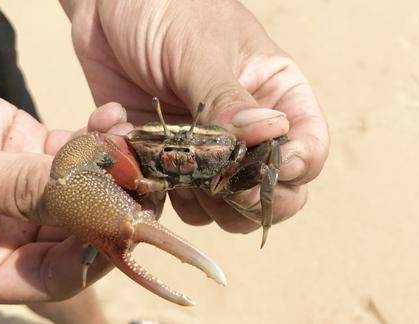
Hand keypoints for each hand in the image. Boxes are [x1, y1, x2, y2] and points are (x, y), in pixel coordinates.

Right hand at [0, 68, 126, 303]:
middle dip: (115, 208)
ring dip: (115, 168)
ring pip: (85, 190)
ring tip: (133, 144)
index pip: (53, 277)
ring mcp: (25, 192)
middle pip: (80, 234)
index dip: (92, 257)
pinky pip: (75, 151)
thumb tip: (91, 200)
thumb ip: (17, 190)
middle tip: (147, 182)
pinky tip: (111, 119)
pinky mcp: (30, 151)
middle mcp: (10, 235)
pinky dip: (97, 136)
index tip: (122, 226)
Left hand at [62, 0, 328, 233]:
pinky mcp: (167, 158)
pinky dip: (148, 183)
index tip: (258, 170)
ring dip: (195, 199)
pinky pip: (168, 196)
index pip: (309, 152)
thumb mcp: (201, 49)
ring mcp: (207, 151)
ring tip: (165, 157)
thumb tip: (273, 136)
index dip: (292, 170)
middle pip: (271, 194)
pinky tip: (125, 137)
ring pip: (221, 209)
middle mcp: (248, 132)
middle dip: (245, 198)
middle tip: (213, 181)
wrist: (109, 4)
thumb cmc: (167, 9)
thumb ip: (228, 99)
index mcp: (277, 97)